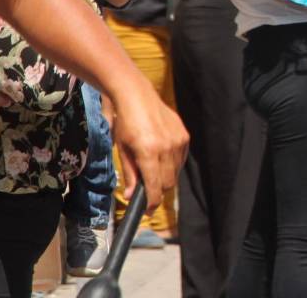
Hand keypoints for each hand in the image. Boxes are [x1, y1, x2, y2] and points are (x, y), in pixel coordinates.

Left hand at [111, 81, 189, 211]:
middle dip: (157, 190)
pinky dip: (172, 164)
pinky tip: (161, 157)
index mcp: (148, 152)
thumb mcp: (122, 149)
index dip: (152, 203)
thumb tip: (131, 195)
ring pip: (175, 172)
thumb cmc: (126, 122)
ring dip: (165, 177)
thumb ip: (129, 174)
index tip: (147, 211)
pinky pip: (180, 160)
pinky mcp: (184, 135)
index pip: (155, 187)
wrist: (138, 96)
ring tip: (152, 168)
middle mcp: (166, 148)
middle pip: (168, 183)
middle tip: (146, 189)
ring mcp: (178, 141)